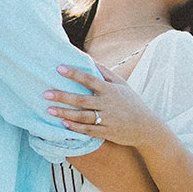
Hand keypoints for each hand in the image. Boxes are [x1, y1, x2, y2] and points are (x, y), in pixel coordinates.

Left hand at [46, 65, 166, 148]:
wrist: (146, 127)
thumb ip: (105, 72)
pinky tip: (63, 123)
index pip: (90, 79)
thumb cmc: (131, 102)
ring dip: (65, 113)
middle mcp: (108, 104)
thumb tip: (89, 58)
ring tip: (49, 109)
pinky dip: (76, 127)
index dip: (74, 73)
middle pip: (82, 100)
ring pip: (82, 116)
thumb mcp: (121, 84)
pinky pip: (88, 130)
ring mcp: (107, 120)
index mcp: (110, 90)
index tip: (59, 68)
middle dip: (63, 96)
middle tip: (46, 93)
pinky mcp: (106, 133)